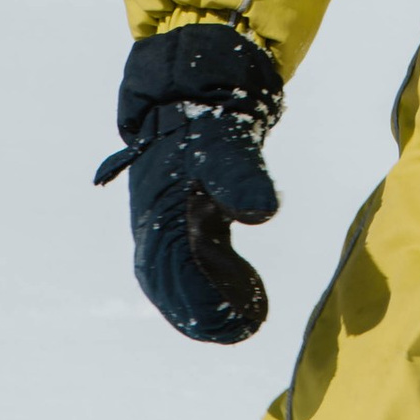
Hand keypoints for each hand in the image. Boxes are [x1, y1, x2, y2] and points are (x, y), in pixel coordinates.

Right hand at [96, 25, 282, 341]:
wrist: (191, 90)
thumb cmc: (206, 118)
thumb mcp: (224, 143)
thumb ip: (242, 176)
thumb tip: (262, 212)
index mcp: (159, 212)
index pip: (174, 269)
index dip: (202, 300)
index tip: (237, 320)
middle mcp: (157, 224)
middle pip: (171, 283)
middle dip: (201, 313)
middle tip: (241, 330)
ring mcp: (169, 224)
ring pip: (179, 279)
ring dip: (207, 305)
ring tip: (248, 322)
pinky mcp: (188, 220)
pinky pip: (194, 264)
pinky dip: (216, 285)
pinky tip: (249, 298)